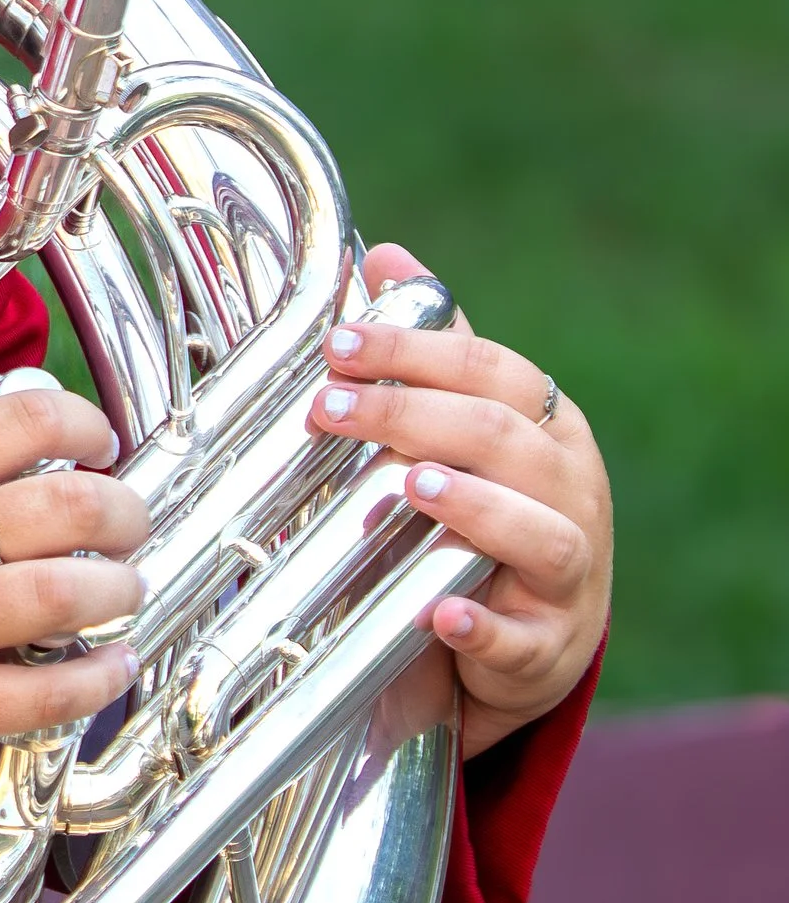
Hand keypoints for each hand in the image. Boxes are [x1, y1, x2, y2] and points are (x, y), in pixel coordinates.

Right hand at [0, 382, 146, 813]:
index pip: (13, 424)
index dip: (78, 422)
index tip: (94, 438)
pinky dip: (92, 682)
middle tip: (130, 518)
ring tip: (125, 591)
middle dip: (121, 507)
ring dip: (118, 590)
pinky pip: (39, 696)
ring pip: (66, 595)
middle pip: (64, 506)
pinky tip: (111, 670)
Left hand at [310, 242, 611, 759]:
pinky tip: (441, 615)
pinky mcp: (549, 647)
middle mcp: (571, 488)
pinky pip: (521, 636)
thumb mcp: (462, 430)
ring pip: (537, 530)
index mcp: (547, 425)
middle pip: (501, 437)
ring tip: (410, 486)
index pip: (488, 369)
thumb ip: (431, 351)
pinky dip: (483, 626)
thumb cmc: (484, 516)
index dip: (412, 352)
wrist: (526, 641)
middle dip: (411, 416)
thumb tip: (386, 256)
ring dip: (473, 507)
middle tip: (331, 407)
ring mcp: (570, 570)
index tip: (337, 346)